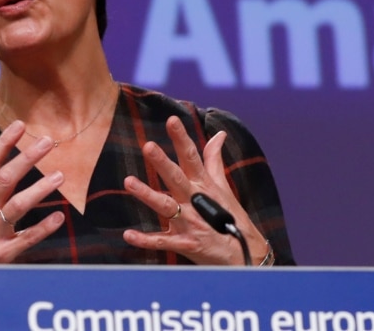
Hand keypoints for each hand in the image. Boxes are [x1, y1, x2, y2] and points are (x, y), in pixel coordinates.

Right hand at [0, 121, 65, 263]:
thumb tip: (7, 158)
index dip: (4, 143)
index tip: (20, 125)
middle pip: (5, 179)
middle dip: (27, 158)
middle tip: (48, 142)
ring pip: (18, 206)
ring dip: (40, 189)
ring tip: (60, 175)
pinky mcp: (3, 253)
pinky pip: (26, 238)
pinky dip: (43, 228)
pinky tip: (59, 217)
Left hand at [122, 116, 266, 264]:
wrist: (245, 254)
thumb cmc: (231, 217)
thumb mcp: (222, 186)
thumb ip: (214, 160)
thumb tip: (219, 134)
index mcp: (203, 185)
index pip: (191, 157)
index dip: (181, 138)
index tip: (172, 120)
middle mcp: (195, 201)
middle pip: (177, 178)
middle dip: (163, 162)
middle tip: (148, 146)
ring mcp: (190, 223)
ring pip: (166, 206)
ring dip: (148, 195)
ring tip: (129, 182)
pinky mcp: (186, 244)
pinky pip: (162, 242)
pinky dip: (145, 240)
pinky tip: (128, 235)